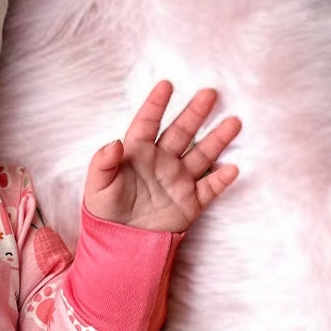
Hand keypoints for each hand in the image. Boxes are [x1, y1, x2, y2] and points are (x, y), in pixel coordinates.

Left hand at [84, 81, 240, 232]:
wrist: (121, 245)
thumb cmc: (104, 213)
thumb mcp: (97, 188)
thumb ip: (102, 163)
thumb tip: (113, 143)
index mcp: (137, 154)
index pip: (147, 123)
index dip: (156, 105)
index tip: (166, 85)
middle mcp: (161, 162)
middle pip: (181, 132)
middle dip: (195, 113)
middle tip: (210, 94)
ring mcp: (178, 180)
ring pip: (201, 155)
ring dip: (217, 139)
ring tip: (233, 122)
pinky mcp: (190, 202)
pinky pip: (209, 188)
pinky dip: (221, 179)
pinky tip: (232, 168)